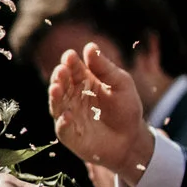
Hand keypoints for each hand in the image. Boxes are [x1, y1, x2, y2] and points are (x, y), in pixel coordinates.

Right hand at [49, 45, 151, 182]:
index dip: (70, 62)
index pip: (73, 68)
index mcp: (83, 80)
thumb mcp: (120, 84)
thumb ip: (104, 68)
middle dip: (59, 77)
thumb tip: (90, 46)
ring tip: (56, 88)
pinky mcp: (70, 135)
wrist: (131, 139)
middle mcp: (72, 96)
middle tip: (61, 70)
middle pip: (61, 84)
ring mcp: (69, 115)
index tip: (70, 56)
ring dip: (55, 96)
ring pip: (57, 104)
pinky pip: (63, 128)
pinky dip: (63, 122)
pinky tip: (67, 115)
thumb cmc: (125, 108)